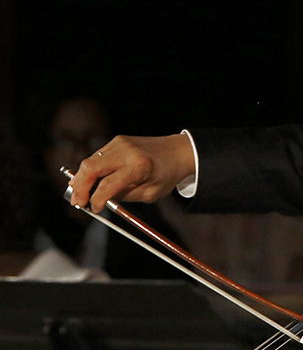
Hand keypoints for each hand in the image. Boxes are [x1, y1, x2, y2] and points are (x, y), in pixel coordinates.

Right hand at [69, 134, 195, 212]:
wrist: (179, 151)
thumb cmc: (167, 174)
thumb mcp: (150, 193)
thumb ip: (124, 196)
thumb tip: (100, 200)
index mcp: (139, 167)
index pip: (108, 185)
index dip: (97, 199)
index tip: (93, 209)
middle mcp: (127, 152)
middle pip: (90, 168)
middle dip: (79, 187)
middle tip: (76, 202)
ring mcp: (120, 143)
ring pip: (90, 161)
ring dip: (81, 178)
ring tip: (79, 193)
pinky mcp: (117, 140)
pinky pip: (98, 156)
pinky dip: (91, 169)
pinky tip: (89, 180)